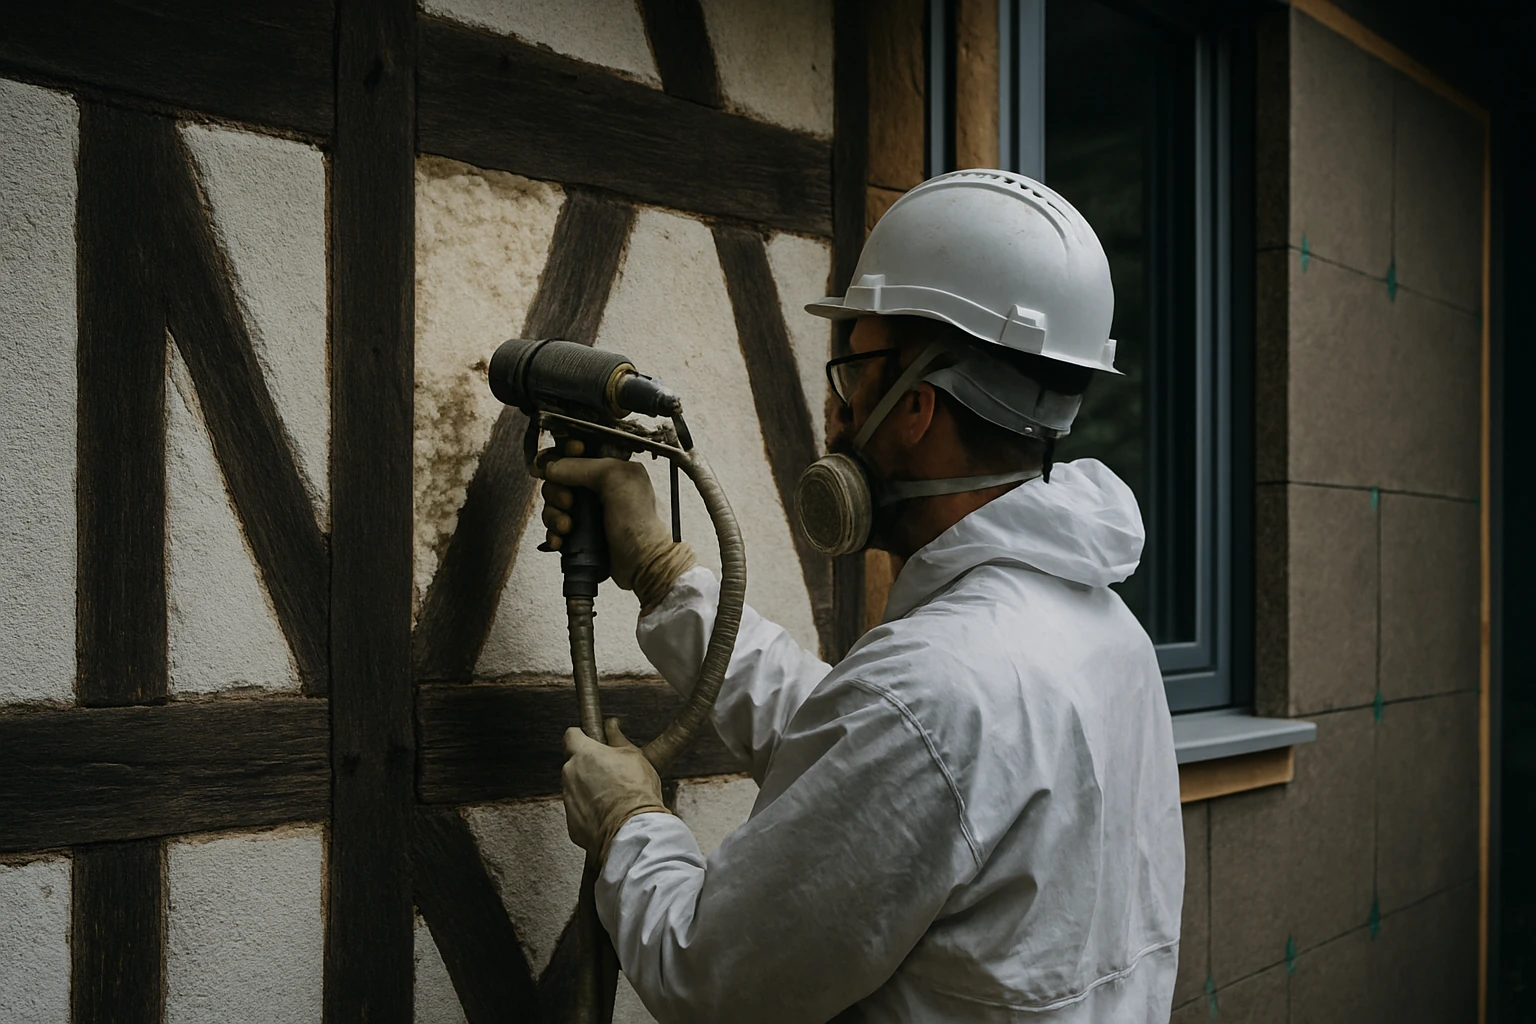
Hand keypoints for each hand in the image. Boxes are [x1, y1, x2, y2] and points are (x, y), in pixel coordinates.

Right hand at [538, 448, 695, 610]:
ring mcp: (590, 511)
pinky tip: (562, 539)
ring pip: (554, 504)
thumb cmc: (642, 524)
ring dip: (554, 515)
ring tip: (568, 527)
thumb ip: (583, 466)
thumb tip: (553, 467)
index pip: (576, 452)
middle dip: (557, 491)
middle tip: (570, 503)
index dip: (564, 456)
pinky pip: (555, 527)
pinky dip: (554, 533)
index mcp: (612, 468)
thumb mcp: (617, 480)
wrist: (644, 564)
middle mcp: (600, 488)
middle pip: (558, 480)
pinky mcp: (582, 532)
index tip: (564, 467)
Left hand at [562, 718, 670, 859]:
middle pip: (573, 763)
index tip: (592, 740)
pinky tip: (609, 813)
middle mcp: (570, 774)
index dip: (582, 736)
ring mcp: (568, 798)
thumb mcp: (633, 756)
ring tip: (613, 796)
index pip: (571, 735)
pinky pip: (579, 810)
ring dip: (589, 789)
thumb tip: (611, 725)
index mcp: (583, 753)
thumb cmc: (635, 791)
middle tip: (611, 772)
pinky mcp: (571, 822)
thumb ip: (617, 738)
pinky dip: (590, 810)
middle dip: (589, 766)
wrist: (633, 829)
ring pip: (576, 787)